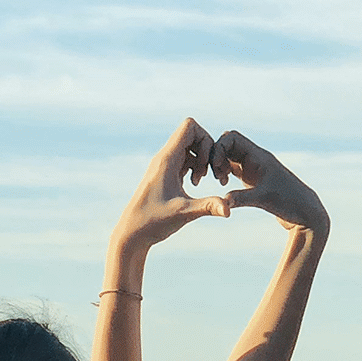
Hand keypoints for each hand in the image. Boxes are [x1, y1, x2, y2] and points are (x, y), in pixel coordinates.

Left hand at [111, 117, 231, 252]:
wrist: (132, 234)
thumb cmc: (153, 222)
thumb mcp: (184, 213)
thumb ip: (208, 207)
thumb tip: (230, 210)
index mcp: (167, 159)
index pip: (189, 126)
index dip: (205, 138)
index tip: (207, 162)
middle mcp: (164, 158)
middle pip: (192, 134)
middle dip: (206, 150)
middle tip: (206, 174)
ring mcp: (164, 166)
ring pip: (189, 148)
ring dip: (200, 160)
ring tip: (198, 182)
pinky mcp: (165, 176)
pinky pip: (184, 160)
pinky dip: (193, 168)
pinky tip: (192, 186)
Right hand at [210, 131, 328, 234]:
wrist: (304, 211)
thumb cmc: (289, 202)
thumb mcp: (264, 199)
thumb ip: (241, 198)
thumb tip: (222, 202)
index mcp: (259, 156)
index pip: (232, 138)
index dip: (219, 149)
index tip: (217, 168)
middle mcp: (256, 158)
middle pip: (228, 144)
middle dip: (216, 157)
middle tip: (216, 176)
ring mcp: (254, 167)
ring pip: (229, 156)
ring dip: (219, 165)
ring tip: (221, 182)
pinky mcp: (253, 178)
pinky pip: (233, 168)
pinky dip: (225, 172)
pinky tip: (225, 186)